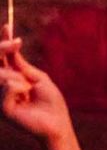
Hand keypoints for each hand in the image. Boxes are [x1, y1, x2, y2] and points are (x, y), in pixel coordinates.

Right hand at [0, 25, 73, 141]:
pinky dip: (19, 87)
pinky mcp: (2, 109)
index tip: (7, 26)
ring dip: (17, 77)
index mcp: (10, 79)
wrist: (58, 123)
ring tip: (28, 88)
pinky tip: (26, 96)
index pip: (1, 59)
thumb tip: (13, 44)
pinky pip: (6, 87)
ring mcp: (0, 98)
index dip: (3, 43)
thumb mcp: (38, 78)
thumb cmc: (51, 103)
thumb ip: (21, 64)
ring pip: (0, 75)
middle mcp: (2, 87)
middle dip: (2, 49)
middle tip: (16, 42)